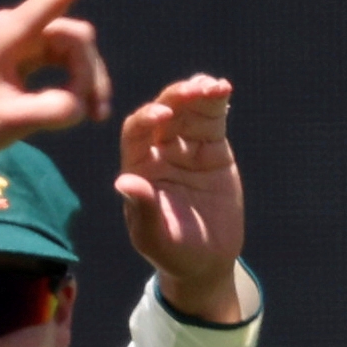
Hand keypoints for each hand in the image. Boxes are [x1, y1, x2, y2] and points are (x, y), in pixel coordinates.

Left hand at [0, 0, 116, 183]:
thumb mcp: (11, 122)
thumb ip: (54, 111)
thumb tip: (83, 104)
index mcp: (9, 34)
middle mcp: (17, 29)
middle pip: (77, 37)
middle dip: (90, 72)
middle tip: (94, 115)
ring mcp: (21, 40)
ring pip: (74, 50)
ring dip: (88, 80)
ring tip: (94, 116)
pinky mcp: (25, 55)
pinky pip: (63, 60)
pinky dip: (75, 82)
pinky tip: (82, 110)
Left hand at [113, 74, 249, 322]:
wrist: (206, 260)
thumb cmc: (171, 252)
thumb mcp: (154, 237)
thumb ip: (143, 209)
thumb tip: (124, 183)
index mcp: (138, 168)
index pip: (136, 133)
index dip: (146, 119)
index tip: (163, 116)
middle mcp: (159, 152)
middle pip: (163, 113)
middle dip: (176, 98)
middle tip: (194, 90)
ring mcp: (187, 148)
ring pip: (189, 111)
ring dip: (199, 93)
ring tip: (214, 86)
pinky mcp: (214, 149)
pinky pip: (213, 120)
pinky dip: (217, 103)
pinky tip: (223, 89)